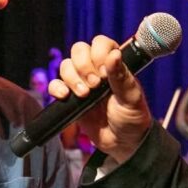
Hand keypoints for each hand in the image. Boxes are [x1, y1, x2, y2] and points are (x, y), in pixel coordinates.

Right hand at [48, 36, 152, 162]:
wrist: (122, 144)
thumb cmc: (132, 119)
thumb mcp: (131, 99)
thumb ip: (121, 77)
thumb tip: (114, 54)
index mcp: (114, 65)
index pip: (100, 43)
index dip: (99, 54)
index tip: (104, 73)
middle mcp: (96, 70)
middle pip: (78, 50)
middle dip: (83, 66)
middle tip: (95, 85)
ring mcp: (82, 83)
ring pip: (65, 65)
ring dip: (72, 78)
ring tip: (85, 95)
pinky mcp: (70, 99)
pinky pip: (55, 85)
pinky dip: (57, 88)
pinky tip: (67, 97)